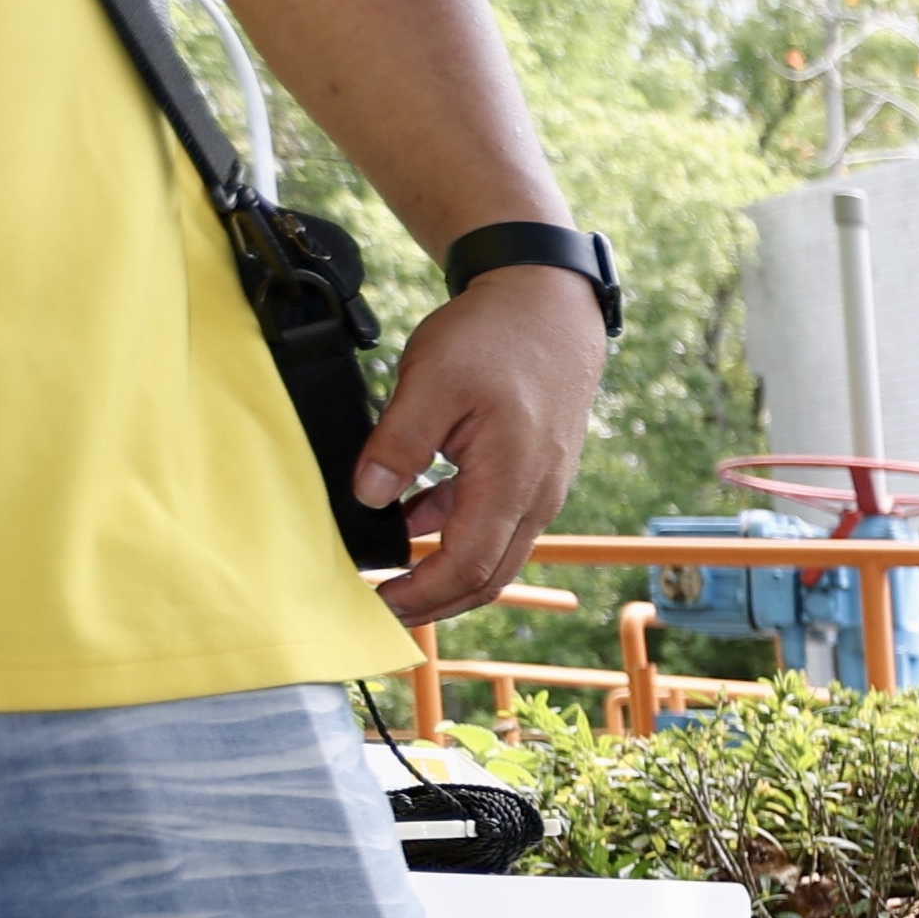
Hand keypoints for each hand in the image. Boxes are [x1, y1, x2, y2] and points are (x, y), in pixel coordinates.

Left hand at [365, 265, 606, 625]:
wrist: (550, 308)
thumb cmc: (496, 338)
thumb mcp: (430, 381)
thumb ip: (398, 443)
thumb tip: (369, 496)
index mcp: (512, 481)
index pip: (469, 566)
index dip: (422, 594)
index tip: (377, 603)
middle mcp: (535, 497)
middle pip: (490, 578)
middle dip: (436, 602)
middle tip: (382, 609)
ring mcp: (538, 488)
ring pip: (494, 554)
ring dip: (444, 572)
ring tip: (390, 572)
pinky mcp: (530, 474)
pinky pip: (494, 522)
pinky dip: (453, 534)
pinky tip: (411, 519)